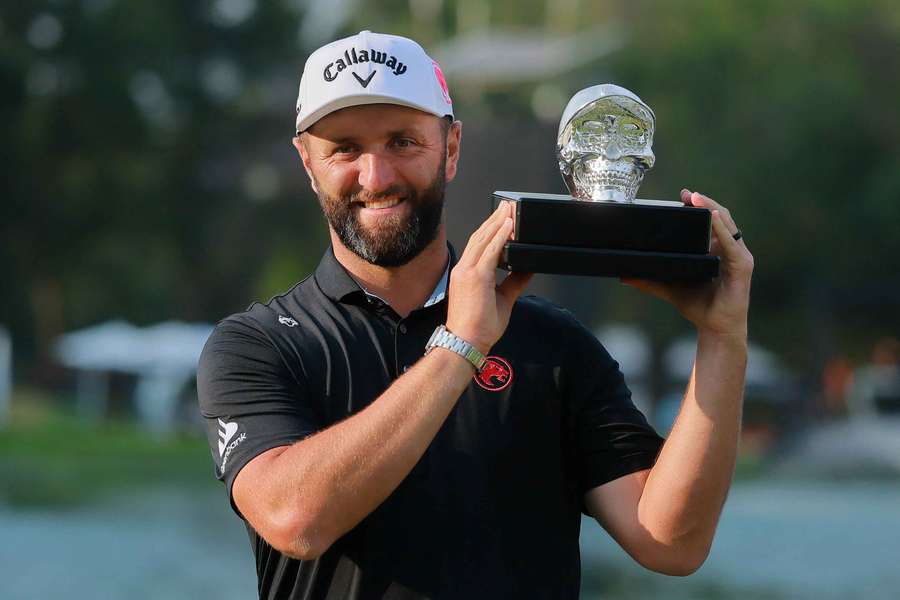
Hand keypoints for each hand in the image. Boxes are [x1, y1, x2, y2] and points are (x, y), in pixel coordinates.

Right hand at [446, 202, 533, 353]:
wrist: (467, 342)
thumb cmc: (478, 327)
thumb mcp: (503, 299)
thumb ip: (514, 281)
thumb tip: (527, 268)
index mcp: (466, 273)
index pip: (479, 245)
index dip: (491, 229)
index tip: (503, 219)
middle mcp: (464, 268)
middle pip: (480, 236)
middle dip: (495, 219)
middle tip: (507, 205)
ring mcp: (468, 271)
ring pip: (484, 239)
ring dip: (498, 222)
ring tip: (510, 209)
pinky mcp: (476, 276)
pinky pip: (490, 251)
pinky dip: (501, 236)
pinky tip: (509, 226)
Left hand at [622, 190, 753, 338]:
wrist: (714, 328)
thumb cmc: (699, 306)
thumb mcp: (669, 289)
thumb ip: (649, 280)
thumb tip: (624, 275)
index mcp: (716, 249)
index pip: (709, 221)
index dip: (699, 206)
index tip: (683, 195)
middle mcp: (729, 249)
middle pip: (719, 217)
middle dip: (704, 202)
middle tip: (687, 194)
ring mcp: (738, 256)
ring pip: (727, 224)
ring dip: (712, 209)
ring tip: (697, 199)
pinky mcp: (742, 266)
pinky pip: (731, 244)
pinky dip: (722, 230)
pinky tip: (712, 219)